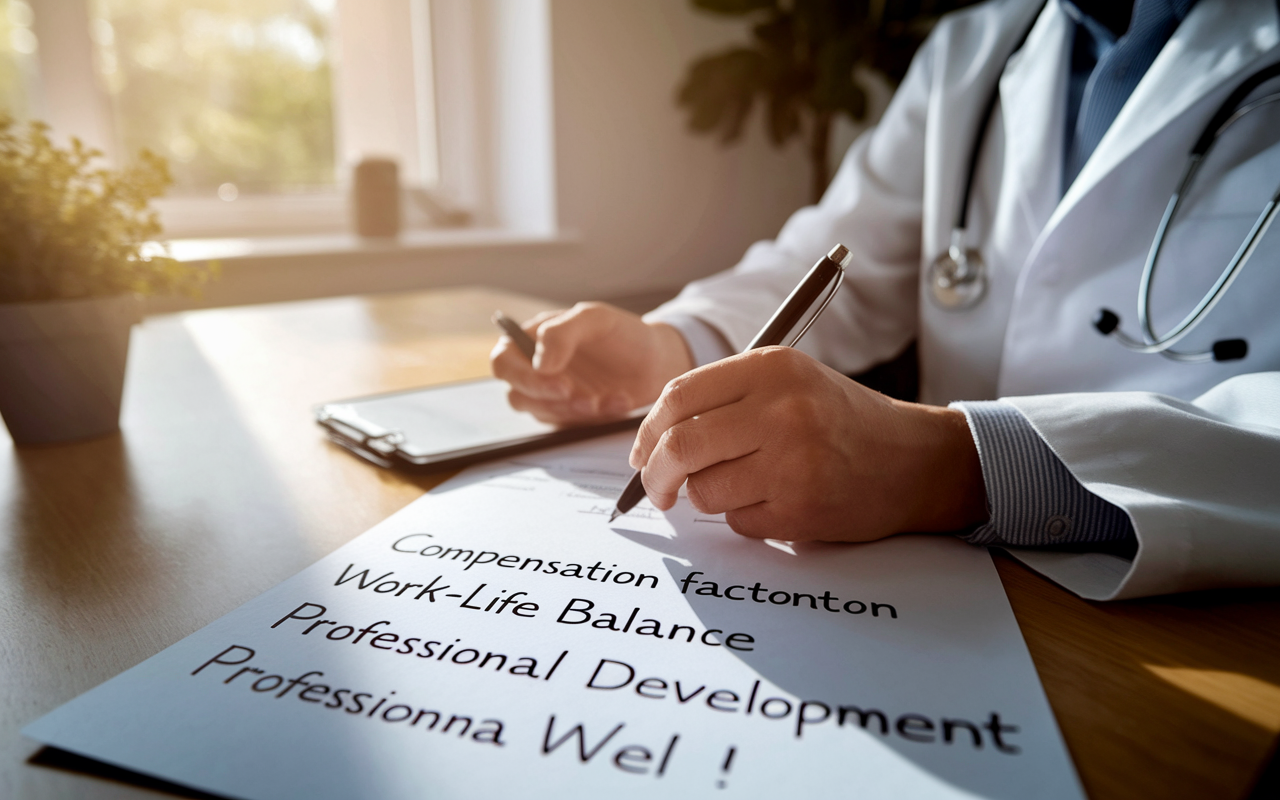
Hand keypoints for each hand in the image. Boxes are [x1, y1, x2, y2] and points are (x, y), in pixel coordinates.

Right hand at [490, 303, 694, 424]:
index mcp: (532, 340)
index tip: (559, 383)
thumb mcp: (595, 319)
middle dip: (551, 401)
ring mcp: (552, 396)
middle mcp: (535, 369)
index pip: (503, 361)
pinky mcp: (570, 416)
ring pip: (544, 414)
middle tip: (586, 400)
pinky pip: (571, 426)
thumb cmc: (622, 333)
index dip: (523, 377)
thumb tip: (539, 363)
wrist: (656, 360)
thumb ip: (561, 333)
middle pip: (517, 395)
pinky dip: (597, 418)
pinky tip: (620, 402)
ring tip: (610, 399)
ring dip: (576, 411)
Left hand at [628, 347, 987, 541]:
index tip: (642, 452)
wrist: (913, 461)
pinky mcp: (800, 508)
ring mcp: (791, 462)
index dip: (648, 431)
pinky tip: (781, 501)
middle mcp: (781, 410)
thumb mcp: (791, 383)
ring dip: (710, 498)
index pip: (678, 397)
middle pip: (680, 447)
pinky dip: (746, 518)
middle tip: (658, 490)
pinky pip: (738, 522)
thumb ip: (727, 398)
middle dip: (656, 476)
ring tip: (747, 486)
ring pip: (705, 491)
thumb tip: (652, 440)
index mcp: (772, 369)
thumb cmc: (841, 421)